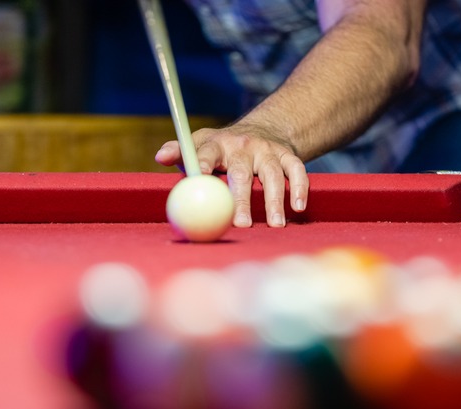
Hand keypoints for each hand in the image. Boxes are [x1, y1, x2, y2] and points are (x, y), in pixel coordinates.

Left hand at [155, 123, 308, 227]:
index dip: (201, 163)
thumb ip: (181, 154)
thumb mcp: (200, 144)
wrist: (262, 130)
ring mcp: (268, 151)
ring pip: (273, 175)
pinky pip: (298, 171)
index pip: (206, 152)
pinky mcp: (289, 156)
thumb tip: (160, 157)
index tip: (198, 177)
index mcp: (217, 144)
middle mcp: (243, 145)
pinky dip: (300, 189)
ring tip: (275, 225)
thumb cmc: (222, 149)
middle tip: (240, 223)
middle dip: (241, 198)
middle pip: (241, 172)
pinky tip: (298, 208)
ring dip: (275, 200)